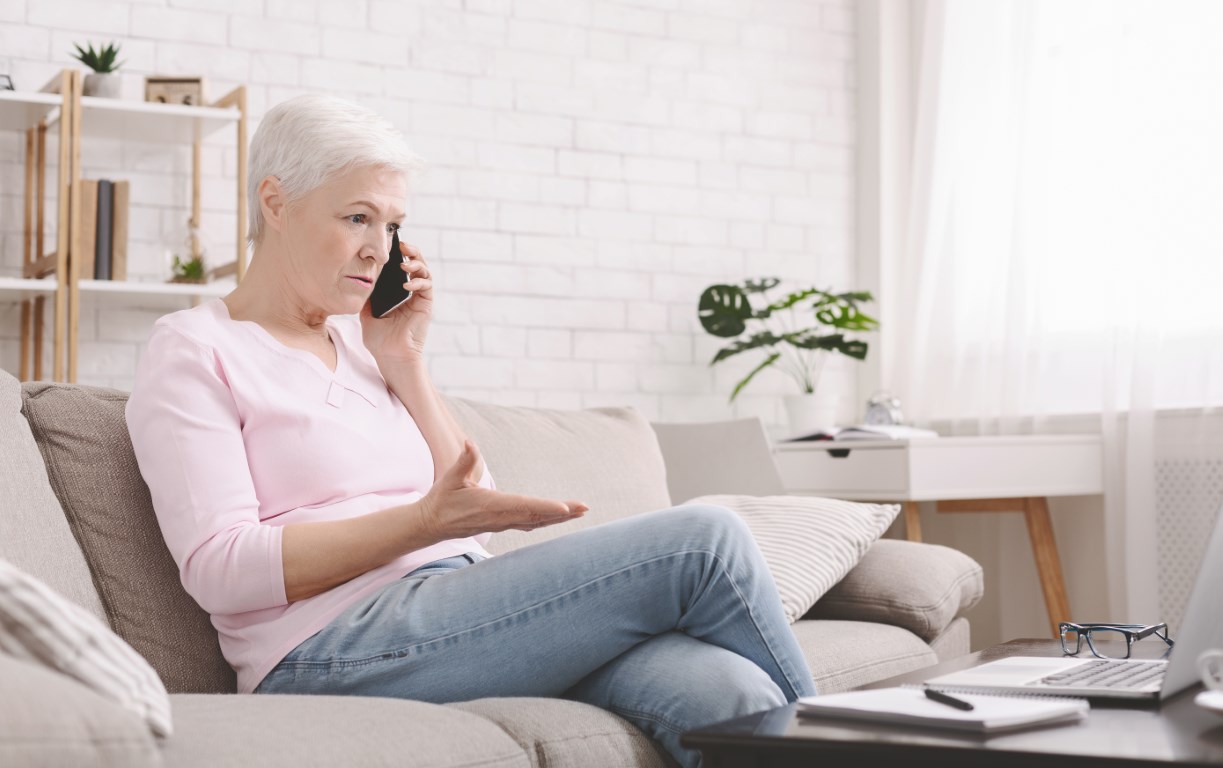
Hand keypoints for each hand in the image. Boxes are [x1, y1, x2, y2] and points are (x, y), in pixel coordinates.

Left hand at [359, 239, 433, 365]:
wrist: (390, 356)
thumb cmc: (379, 340)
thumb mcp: (366, 313)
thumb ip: (367, 296)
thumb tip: (359, 279)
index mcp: (398, 294)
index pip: (401, 268)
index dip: (398, 255)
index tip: (389, 246)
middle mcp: (411, 294)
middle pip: (416, 265)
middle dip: (411, 252)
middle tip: (403, 244)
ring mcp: (419, 299)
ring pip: (425, 272)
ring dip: (417, 263)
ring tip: (406, 263)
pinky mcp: (426, 305)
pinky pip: (427, 287)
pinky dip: (419, 282)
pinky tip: (407, 284)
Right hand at [417, 440, 587, 539]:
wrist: (430, 524)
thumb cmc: (442, 499)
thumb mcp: (451, 477)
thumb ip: (464, 460)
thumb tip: (470, 443)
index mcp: (492, 505)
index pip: (525, 507)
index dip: (546, 508)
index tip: (566, 509)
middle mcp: (501, 518)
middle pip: (538, 517)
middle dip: (563, 513)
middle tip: (585, 508)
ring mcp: (502, 524)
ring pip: (536, 522)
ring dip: (558, 518)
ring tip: (580, 513)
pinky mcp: (501, 525)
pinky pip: (529, 525)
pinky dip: (546, 521)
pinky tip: (557, 518)